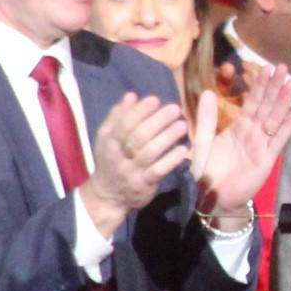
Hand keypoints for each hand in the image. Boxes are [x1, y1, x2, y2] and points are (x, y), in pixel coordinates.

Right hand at [79, 92, 193, 236]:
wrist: (107, 195)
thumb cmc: (112, 159)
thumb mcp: (108, 138)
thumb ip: (118, 117)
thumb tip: (132, 95)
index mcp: (108, 142)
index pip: (124, 124)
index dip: (139, 111)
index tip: (155, 99)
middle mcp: (118, 156)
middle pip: (138, 137)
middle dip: (157, 121)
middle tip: (175, 108)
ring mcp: (131, 172)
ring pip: (149, 153)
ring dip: (167, 138)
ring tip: (182, 125)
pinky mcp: (143, 185)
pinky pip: (158, 171)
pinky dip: (171, 160)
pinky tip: (183, 149)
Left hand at [193, 61, 290, 216]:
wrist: (213, 197)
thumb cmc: (207, 171)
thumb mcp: (202, 141)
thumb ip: (207, 118)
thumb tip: (208, 91)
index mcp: (238, 126)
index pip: (251, 102)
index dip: (259, 85)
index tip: (266, 68)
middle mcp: (253, 132)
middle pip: (267, 106)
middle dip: (275, 87)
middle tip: (283, 68)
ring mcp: (262, 144)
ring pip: (275, 118)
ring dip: (284, 101)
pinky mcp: (267, 158)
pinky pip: (278, 139)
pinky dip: (287, 126)